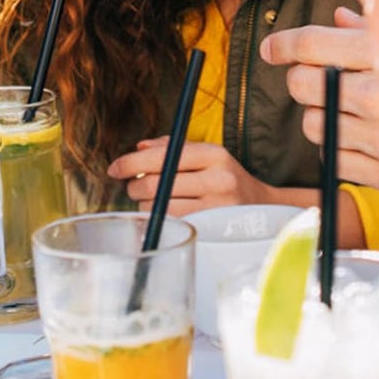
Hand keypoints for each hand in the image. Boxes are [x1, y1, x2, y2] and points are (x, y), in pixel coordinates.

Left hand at [107, 138, 280, 215]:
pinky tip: (163, 214)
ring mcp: (217, 208)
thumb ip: (169, 147)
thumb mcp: (204, 155)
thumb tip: (137, 148)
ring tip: (153, 200)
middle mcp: (218, 180)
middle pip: (155, 185)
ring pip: (159, 208)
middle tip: (134, 187)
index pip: (162, 157)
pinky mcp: (213, 230)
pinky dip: (158, 219)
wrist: (263, 208)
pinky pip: (170, 225)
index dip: (131, 163)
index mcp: (214, 155)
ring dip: (145, 205)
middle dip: (134, 186)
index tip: (114, 169)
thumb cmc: (224, 177)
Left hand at [262, 8, 378, 202]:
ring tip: (343, 107)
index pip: (313, 45)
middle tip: (317, 76)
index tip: (272, 48)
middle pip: (301, 84)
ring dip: (319, 113)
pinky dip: (335, 146)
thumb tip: (340, 18)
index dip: (284, 44)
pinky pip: (332, 159)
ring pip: (312, 123)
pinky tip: (355, 136)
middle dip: (302, 76)